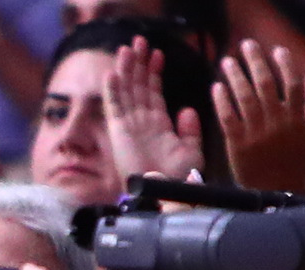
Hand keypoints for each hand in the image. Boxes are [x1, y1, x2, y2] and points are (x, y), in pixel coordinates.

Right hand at [105, 37, 203, 181]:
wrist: (167, 193)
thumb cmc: (180, 178)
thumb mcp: (192, 150)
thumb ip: (189, 130)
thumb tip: (187, 110)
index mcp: (158, 125)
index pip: (153, 93)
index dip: (154, 73)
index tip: (157, 54)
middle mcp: (141, 123)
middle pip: (137, 87)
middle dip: (138, 64)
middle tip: (139, 41)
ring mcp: (129, 127)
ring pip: (126, 92)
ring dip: (126, 70)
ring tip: (127, 48)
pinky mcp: (119, 132)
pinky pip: (114, 107)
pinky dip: (112, 90)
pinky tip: (112, 73)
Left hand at [213, 39, 304, 193]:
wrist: (279, 193)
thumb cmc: (298, 161)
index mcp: (297, 119)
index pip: (292, 84)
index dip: (285, 65)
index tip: (276, 49)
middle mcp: (277, 124)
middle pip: (266, 85)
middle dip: (255, 62)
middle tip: (245, 45)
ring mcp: (256, 134)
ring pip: (245, 99)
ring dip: (235, 77)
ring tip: (226, 61)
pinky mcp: (237, 146)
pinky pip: (228, 119)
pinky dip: (222, 101)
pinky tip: (216, 87)